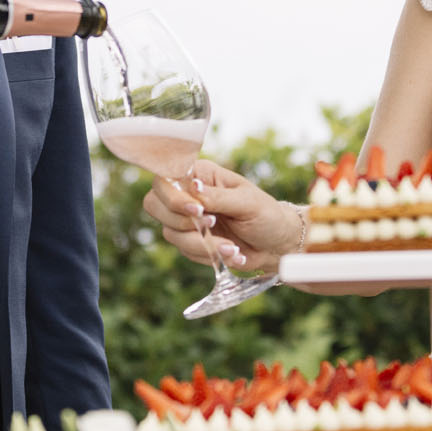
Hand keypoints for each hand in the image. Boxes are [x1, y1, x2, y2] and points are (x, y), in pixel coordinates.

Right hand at [140, 159, 302, 273]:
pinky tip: (232, 254)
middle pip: (155, 205)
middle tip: (212, 226)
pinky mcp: (190, 242)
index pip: (165, 179)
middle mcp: (186, 194)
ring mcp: (185, 220)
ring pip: (171, 233)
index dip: (173, 197)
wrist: (276, 244)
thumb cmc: (266, 214)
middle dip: (183, 222)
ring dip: (202, 244)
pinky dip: (209, 256)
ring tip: (232, 248)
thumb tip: (194, 188)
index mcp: (199, 175)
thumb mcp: (247, 202)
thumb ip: (218, 197)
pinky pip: (185, 251)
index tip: (197, 210)